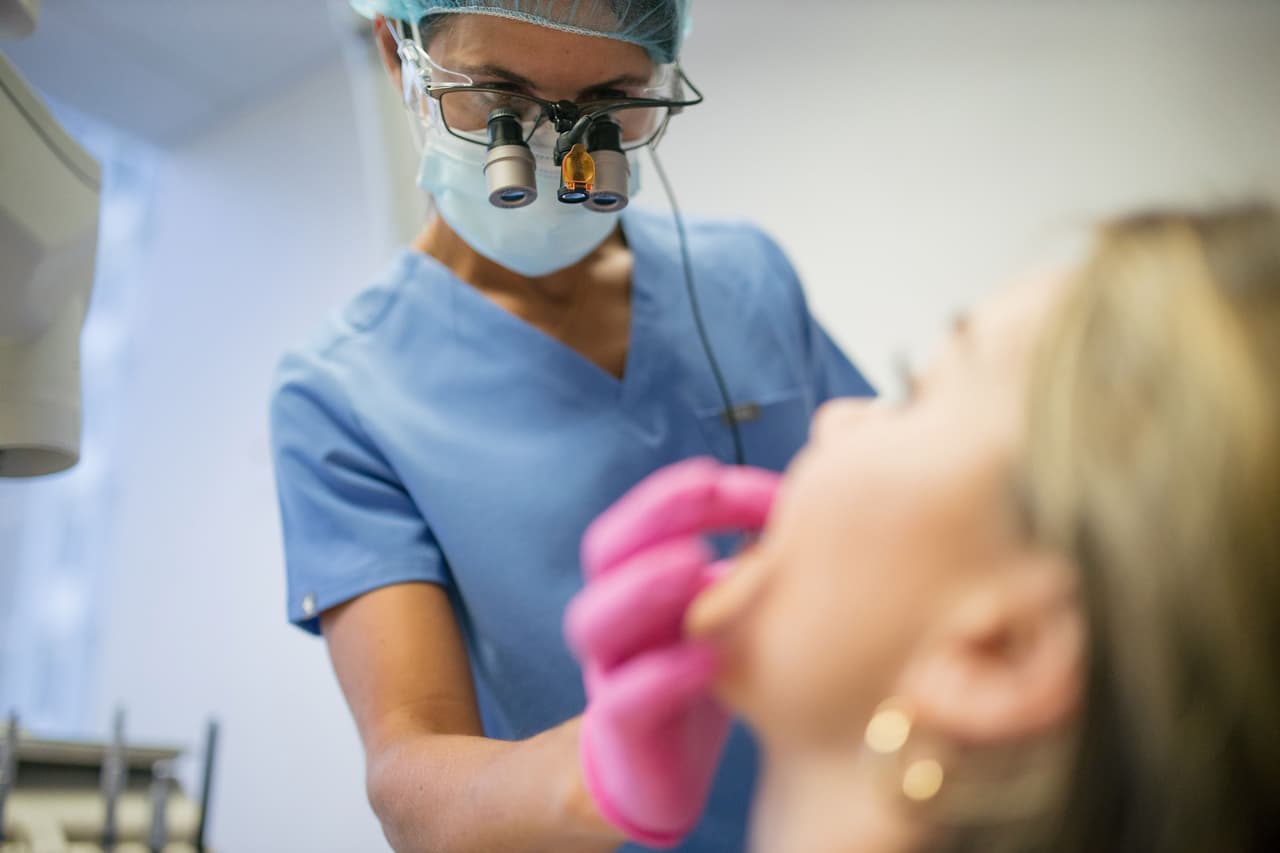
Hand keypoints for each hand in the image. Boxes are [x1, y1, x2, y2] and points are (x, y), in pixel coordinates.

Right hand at [564, 458, 780, 846]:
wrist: (662, 771)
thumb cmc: (704, 673)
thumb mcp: (730, 610)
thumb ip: (754, 560)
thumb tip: (818, 500)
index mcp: (636, 580)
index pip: (643, 519)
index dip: (687, 494)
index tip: (762, 491)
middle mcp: (615, 619)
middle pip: (605, 554)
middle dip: (655, 515)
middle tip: (709, 493)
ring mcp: (611, 674)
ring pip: (594, 621)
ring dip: (643, 585)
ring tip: (695, 565)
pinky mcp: (623, 731)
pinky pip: (624, 698)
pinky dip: (662, 674)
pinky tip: (708, 660)